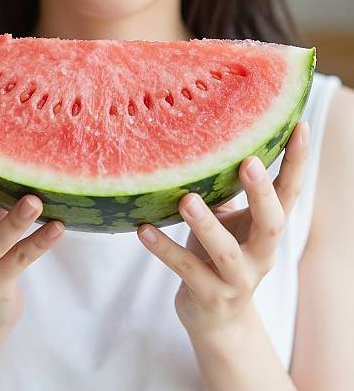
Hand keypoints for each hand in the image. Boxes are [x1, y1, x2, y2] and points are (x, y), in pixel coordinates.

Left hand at [137, 121, 309, 337]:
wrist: (217, 319)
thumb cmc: (219, 257)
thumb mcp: (230, 224)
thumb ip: (225, 193)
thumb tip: (207, 144)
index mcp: (266, 231)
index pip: (290, 193)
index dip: (297, 162)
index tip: (301, 126)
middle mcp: (261, 256)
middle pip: (272, 224)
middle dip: (262, 193)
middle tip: (248, 162)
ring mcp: (237, 280)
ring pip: (227, 253)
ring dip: (207, 225)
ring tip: (186, 200)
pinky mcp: (210, 296)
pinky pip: (187, 271)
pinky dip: (165, 250)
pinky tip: (143, 230)